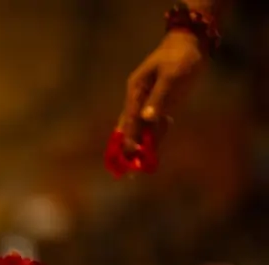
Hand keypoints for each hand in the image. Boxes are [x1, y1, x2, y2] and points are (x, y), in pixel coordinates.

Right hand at [117, 30, 206, 156]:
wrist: (191, 44)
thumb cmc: (179, 56)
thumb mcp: (171, 74)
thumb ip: (159, 97)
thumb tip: (147, 118)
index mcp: (136, 90)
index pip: (130, 117)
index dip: (129, 135)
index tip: (129, 151)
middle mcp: (139, 99)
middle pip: (131, 126)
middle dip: (129, 146)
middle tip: (126, 167)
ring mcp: (151, 103)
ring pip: (142, 128)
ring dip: (141, 146)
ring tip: (137, 167)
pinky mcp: (163, 105)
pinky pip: (156, 126)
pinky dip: (154, 139)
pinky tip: (152, 153)